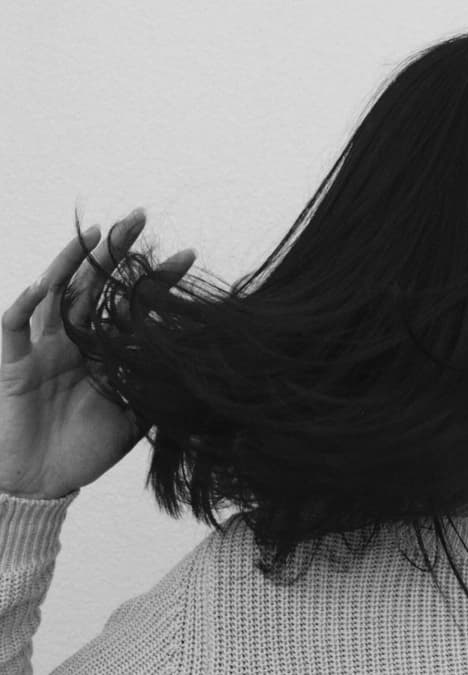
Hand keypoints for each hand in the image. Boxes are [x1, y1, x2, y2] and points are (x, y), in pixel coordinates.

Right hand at [0, 209, 195, 499]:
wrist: (44, 482)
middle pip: (95, 285)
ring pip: (55, 295)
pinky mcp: (14, 367)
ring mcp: (43, 350)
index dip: (158, 280)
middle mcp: (75, 341)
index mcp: (106, 350)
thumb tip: (204, 369)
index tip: (190, 253)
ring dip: (72, 263)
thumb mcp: (136, 414)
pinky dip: (24, 307)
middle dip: (115, 251)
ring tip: (94, 233)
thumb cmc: (88, 449)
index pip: (134, 304)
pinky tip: (40, 286)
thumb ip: (161, 386)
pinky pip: (14, 330)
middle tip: (139, 216)